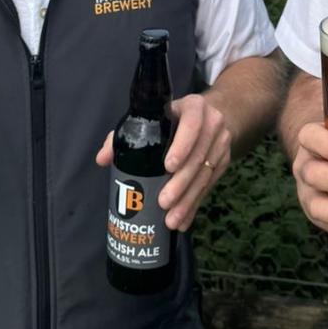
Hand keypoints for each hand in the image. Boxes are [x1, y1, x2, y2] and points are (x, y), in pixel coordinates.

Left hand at [94, 93, 230, 232]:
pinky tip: (183, 220)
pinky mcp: (224, 162)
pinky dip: (195, 205)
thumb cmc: (174, 118)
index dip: (182, 146)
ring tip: (171, 219)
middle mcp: (212, 124)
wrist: (211, 118)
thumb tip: (102, 159)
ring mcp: (221, 144)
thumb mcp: (154, 118)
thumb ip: (125, 135)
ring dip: (188, 200)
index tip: (167, 167)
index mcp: (194, 108)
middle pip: (199, 157)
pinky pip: (210, 186)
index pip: (192, 124)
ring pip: (206, 175)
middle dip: (181, 183)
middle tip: (163, 202)